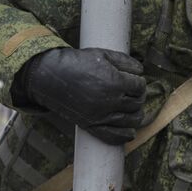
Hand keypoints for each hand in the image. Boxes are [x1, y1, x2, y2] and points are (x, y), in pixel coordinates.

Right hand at [22, 48, 145, 143]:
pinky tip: (130, 131)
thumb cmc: (76, 62)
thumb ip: (124, 61)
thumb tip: (140, 71)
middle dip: (138, 97)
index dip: (139, 82)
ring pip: (131, 121)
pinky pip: (114, 136)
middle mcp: (110, 101)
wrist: (51, 76)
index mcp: (114, 82)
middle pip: (137, 103)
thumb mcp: (102, 54)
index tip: (134, 80)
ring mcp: (101, 115)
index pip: (139, 87)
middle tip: (132, 92)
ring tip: (132, 108)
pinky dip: (125, 135)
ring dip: (136, 114)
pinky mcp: (91, 125)